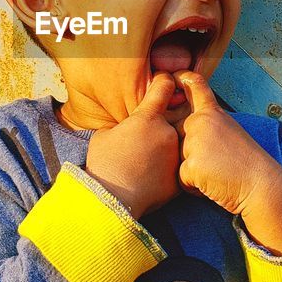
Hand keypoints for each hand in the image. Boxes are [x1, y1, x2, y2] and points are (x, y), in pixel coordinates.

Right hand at [85, 72, 181, 218]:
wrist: (112, 198)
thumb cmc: (104, 164)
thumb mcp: (103, 135)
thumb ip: (121, 126)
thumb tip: (124, 128)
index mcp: (147, 117)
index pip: (163, 88)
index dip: (163, 82)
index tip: (163, 83)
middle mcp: (166, 131)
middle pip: (166, 123)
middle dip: (154, 130)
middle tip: (137, 146)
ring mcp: (175, 155)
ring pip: (170, 147)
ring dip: (160, 152)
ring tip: (141, 166)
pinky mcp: (178, 177)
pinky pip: (173, 168)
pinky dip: (163, 172)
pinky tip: (148, 180)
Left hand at [173, 71, 281, 255]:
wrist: (261, 185)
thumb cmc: (248, 163)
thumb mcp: (230, 131)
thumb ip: (210, 125)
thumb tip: (189, 125)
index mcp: (212, 113)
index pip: (196, 88)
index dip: (184, 78)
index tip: (176, 75)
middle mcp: (200, 123)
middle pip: (180, 135)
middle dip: (192, 152)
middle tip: (219, 161)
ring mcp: (194, 143)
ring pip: (179, 158)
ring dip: (193, 170)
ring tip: (217, 172)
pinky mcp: (190, 165)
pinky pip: (182, 178)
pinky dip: (194, 186)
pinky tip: (213, 184)